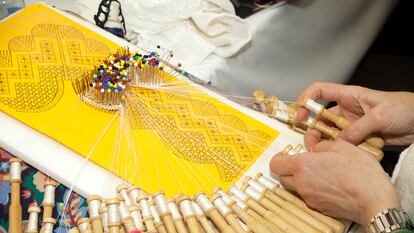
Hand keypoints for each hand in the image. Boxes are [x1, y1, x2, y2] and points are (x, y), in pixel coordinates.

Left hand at [269, 140, 399, 224]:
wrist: (374, 201)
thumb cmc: (361, 174)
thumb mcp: (343, 147)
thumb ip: (322, 144)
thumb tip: (314, 145)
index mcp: (303, 166)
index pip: (275, 163)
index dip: (280, 157)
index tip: (288, 154)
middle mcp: (301, 183)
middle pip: (282, 177)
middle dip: (288, 169)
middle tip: (304, 163)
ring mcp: (309, 198)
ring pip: (294, 188)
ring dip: (300, 180)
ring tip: (318, 173)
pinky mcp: (318, 208)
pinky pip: (307, 197)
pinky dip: (312, 190)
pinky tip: (328, 184)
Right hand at [295, 82, 413, 149]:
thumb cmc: (405, 108)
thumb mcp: (381, 115)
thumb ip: (359, 128)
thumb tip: (341, 141)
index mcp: (349, 96)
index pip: (319, 91)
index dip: (306, 99)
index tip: (299, 113)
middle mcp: (346, 110)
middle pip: (320, 117)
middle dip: (312, 130)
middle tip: (310, 143)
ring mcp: (351, 125)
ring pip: (331, 134)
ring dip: (327, 144)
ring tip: (324, 153)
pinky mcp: (359, 138)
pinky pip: (344, 145)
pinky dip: (342, 151)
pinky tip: (343, 156)